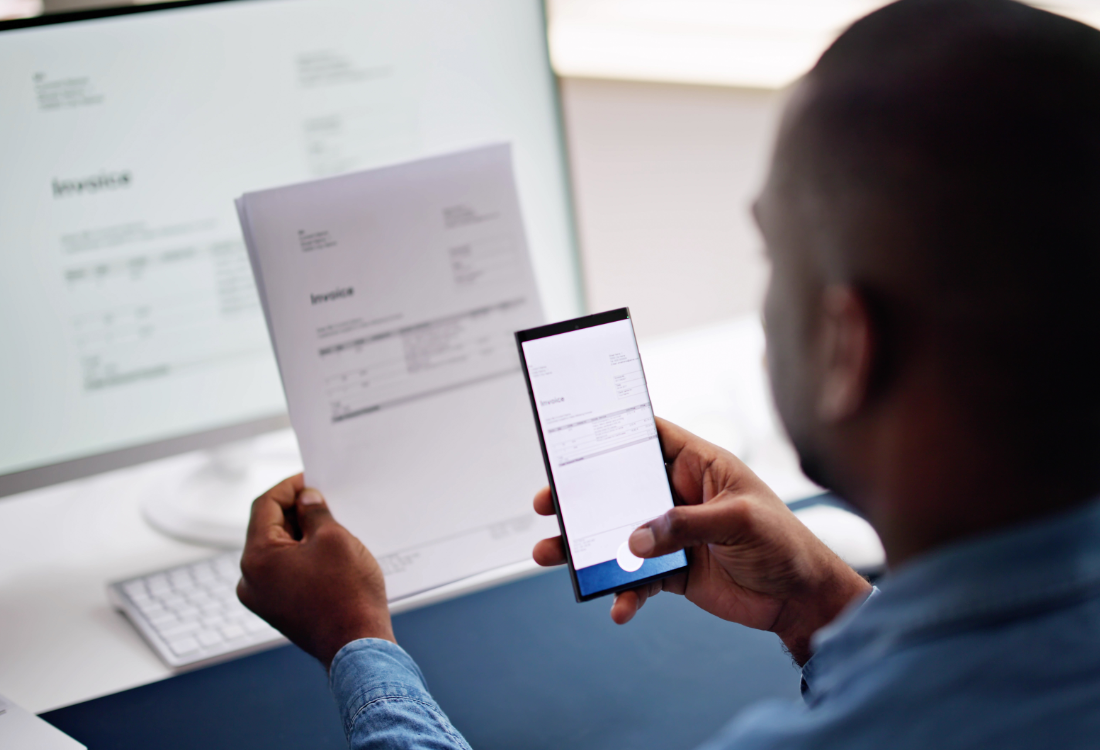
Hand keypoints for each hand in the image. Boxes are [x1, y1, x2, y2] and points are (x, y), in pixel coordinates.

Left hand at [237, 474, 393, 669]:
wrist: (357, 645)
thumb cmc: (347, 594)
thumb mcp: (333, 538)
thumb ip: (314, 511)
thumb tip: (305, 500)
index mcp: (257, 558)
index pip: (265, 506)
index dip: (289, 487)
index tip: (309, 480)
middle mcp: (250, 580)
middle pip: (268, 528)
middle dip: (296, 511)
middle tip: (324, 501)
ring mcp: (262, 598)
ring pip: (276, 551)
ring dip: (300, 535)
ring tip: (330, 527)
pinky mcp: (277, 610)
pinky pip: (283, 572)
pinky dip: (301, 557)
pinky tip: (326, 553)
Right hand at [532, 419, 870, 663]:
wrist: (801, 599)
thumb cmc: (783, 543)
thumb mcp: (738, 521)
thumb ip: (684, 525)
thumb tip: (635, 538)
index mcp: (700, 466)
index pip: (652, 438)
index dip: (616, 433)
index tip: (575, 436)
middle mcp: (680, 495)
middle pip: (621, 488)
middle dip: (583, 496)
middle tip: (549, 503)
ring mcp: (673, 534)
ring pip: (619, 535)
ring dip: (587, 547)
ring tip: (551, 554)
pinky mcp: (673, 571)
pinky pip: (637, 578)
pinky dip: (624, 593)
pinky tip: (618, 609)